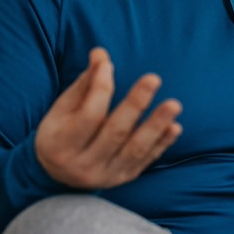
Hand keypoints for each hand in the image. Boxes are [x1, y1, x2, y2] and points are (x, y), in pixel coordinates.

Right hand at [35, 47, 182, 189]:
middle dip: (135, 104)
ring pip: (135, 150)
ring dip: (156, 126)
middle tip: (153, 78)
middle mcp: (83, 165)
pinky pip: (146, 160)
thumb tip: (101, 55)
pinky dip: (162, 144)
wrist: (58, 174)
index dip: (100, 88)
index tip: (108, 65)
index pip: (88, 115)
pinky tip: (174, 127)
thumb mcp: (64, 108)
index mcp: (61, 144)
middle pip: (114, 133)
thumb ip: (85, 83)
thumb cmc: (61, 131)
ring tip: (174, 105)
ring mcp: (106, 175)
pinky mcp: (124, 178)